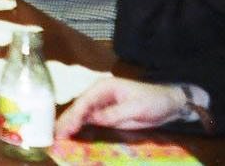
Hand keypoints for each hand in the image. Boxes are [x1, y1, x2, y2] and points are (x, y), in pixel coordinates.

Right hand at [55, 78, 190, 137]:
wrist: (169, 105)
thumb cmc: (154, 101)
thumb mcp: (136, 108)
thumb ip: (115, 113)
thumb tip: (95, 119)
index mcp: (104, 87)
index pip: (84, 101)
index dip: (74, 115)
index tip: (67, 128)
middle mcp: (98, 94)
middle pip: (78, 107)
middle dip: (66, 120)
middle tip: (55, 134)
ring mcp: (100, 105)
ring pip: (80, 115)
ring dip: (70, 125)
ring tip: (58, 136)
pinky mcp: (105, 115)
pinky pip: (88, 121)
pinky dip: (79, 128)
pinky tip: (71, 135)